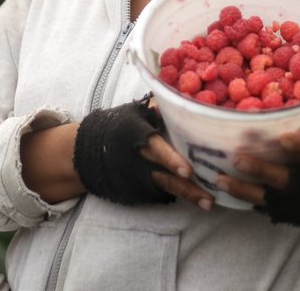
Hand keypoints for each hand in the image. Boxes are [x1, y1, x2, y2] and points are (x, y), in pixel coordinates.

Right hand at [72, 95, 214, 209]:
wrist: (90, 151)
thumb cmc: (120, 126)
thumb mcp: (135, 112)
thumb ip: (158, 105)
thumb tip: (186, 96)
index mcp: (136, 135)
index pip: (154, 148)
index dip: (170, 159)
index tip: (187, 170)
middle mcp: (138, 160)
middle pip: (164, 174)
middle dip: (186, 186)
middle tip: (208, 197)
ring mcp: (138, 178)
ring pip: (166, 187)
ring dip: (188, 195)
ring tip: (209, 203)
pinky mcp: (139, 190)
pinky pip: (161, 193)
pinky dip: (180, 196)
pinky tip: (200, 199)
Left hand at [215, 95, 299, 242]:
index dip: (299, 149)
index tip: (283, 137)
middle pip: (283, 180)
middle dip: (260, 170)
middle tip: (237, 158)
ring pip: (268, 198)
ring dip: (243, 189)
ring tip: (218, 179)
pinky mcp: (293, 214)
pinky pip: (267, 209)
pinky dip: (248, 200)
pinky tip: (226, 190)